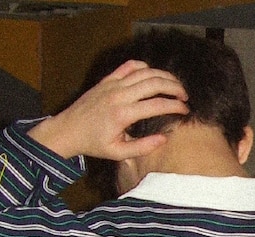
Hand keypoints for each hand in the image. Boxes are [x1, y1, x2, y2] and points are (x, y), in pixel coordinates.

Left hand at [29, 60, 188, 159]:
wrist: (67, 130)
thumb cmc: (93, 144)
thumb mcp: (118, 153)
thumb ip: (143, 147)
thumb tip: (165, 139)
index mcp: (122, 114)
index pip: (157, 105)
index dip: (176, 106)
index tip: (186, 111)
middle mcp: (119, 95)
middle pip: (155, 83)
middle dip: (175, 87)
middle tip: (185, 96)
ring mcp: (112, 84)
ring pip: (145, 72)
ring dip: (164, 76)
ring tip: (175, 85)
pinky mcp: (107, 79)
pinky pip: (129, 66)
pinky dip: (145, 67)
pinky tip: (153, 75)